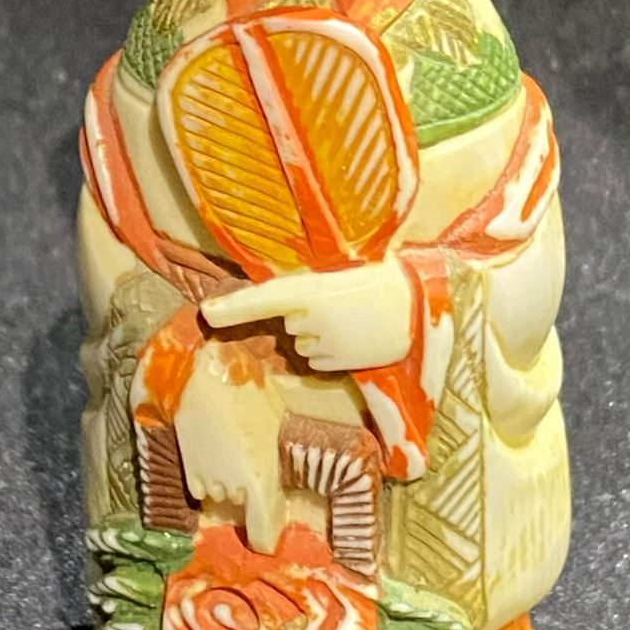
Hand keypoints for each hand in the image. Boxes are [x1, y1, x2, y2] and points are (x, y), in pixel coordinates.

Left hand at [201, 258, 413, 372]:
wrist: (421, 308)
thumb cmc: (384, 277)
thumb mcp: (348, 265)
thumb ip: (314, 277)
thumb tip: (290, 281)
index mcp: (314, 288)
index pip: (265, 298)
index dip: (234, 306)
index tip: (207, 312)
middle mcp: (314, 319)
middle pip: (289, 320)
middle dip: (306, 312)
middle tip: (342, 297)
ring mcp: (326, 344)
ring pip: (303, 342)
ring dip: (320, 332)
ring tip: (354, 315)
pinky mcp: (340, 364)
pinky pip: (319, 359)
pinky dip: (333, 350)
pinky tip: (358, 335)